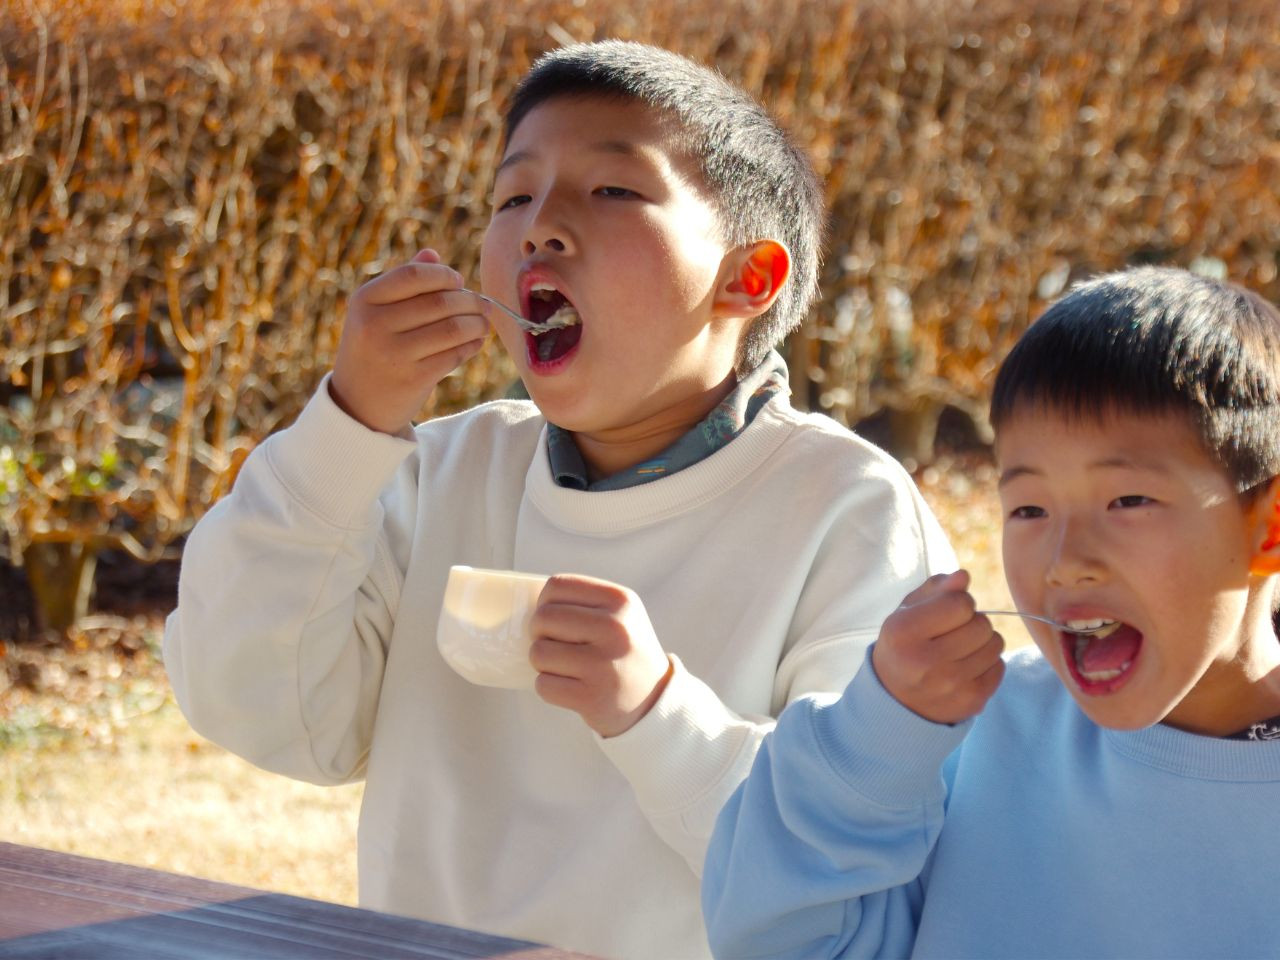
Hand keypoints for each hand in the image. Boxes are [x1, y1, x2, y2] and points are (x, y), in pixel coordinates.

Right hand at [329, 249, 488, 433]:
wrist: (357, 404)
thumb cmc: (373, 349)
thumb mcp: (375, 313)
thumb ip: (402, 282)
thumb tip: (433, 255)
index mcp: (364, 301)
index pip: (414, 275)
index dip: (444, 275)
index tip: (459, 282)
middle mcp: (375, 325)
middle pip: (440, 302)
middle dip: (470, 301)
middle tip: (483, 304)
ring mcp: (394, 353)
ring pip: (453, 328)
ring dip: (477, 324)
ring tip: (483, 323)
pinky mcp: (413, 378)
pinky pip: (455, 355)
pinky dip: (471, 346)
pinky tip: (475, 343)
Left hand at [529, 574, 673, 737]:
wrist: (653, 698)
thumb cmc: (622, 649)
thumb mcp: (619, 614)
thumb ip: (582, 602)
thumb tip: (528, 604)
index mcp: (620, 600)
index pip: (557, 586)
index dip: (544, 602)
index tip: (554, 618)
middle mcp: (615, 629)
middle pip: (542, 618)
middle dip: (539, 633)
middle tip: (554, 644)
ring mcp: (603, 665)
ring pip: (538, 653)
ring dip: (542, 662)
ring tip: (564, 666)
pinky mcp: (592, 697)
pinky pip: (543, 685)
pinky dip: (548, 686)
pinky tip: (569, 686)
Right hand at [871, 570, 1004, 724]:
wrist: (897, 700)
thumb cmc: (906, 644)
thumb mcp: (908, 611)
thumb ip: (935, 589)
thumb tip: (964, 576)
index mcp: (902, 632)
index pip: (960, 603)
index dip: (958, 602)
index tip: (944, 613)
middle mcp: (924, 662)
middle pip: (981, 624)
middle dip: (972, 622)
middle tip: (952, 633)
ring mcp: (949, 685)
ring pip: (995, 644)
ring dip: (982, 641)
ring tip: (960, 649)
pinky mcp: (971, 701)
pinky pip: (999, 666)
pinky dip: (987, 663)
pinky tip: (965, 668)